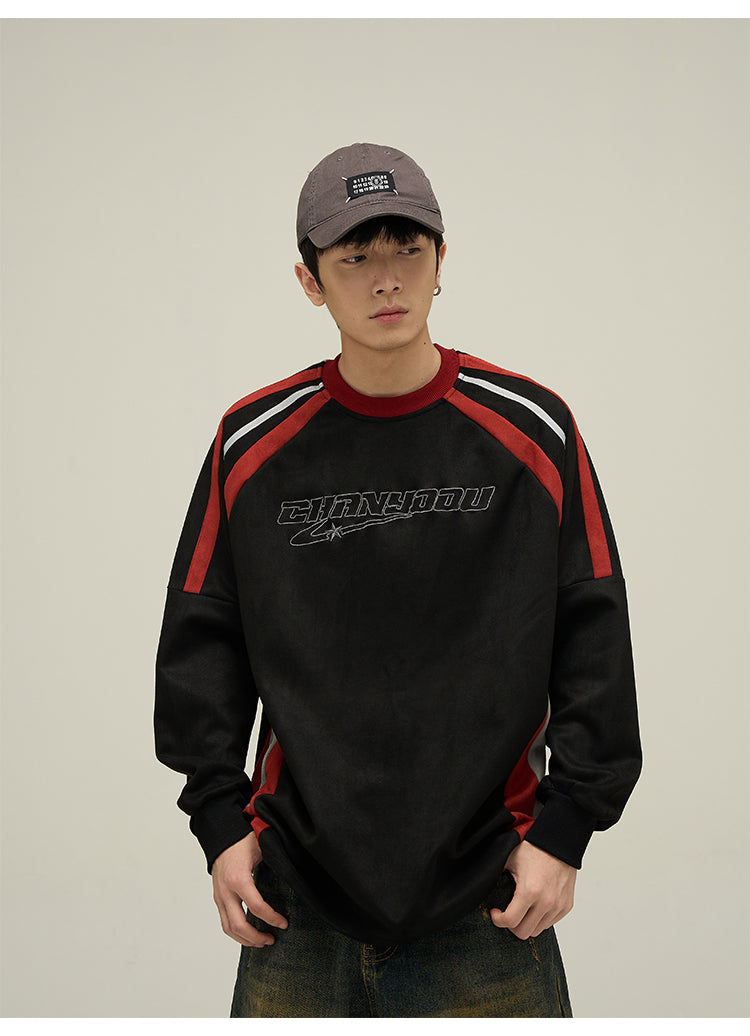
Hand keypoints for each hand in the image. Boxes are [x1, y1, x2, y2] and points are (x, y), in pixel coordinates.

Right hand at [211, 831, 287, 946]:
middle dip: (256, 937)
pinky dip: (236, 932)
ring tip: (261, 941)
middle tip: (272, 939)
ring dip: (245, 940)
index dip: (272, 918)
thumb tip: (293, 876)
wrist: (221, 835)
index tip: (284, 923)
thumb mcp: (262, 849)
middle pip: (239, 925)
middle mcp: (226, 891)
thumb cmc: (242, 840)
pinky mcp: (218, 897)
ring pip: (228, 928)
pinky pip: (224, 921)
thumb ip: (275, 864)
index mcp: (238, 879)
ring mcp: (220, 896)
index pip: (256, 907)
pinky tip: (248, 934)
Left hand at [490, 840, 575, 940]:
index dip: (498, 920)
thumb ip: (496, 875)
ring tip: (521, 909)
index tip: (495, 912)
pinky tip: (534, 905)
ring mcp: (558, 905)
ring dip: (527, 923)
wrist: (559, 841)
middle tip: (507, 913)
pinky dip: (540, 919)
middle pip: (524, 932)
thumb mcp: (509, 858)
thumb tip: (482, 885)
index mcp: (530, 891)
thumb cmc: (534, 848)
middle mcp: (546, 902)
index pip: (510, 921)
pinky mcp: (566, 906)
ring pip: (537, 930)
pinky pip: (550, 923)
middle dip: (511, 925)